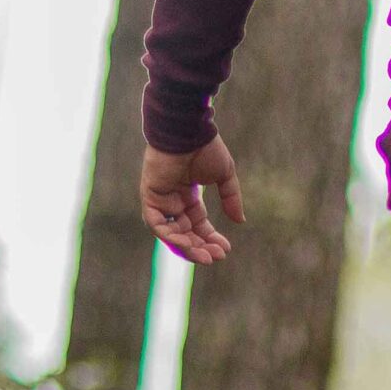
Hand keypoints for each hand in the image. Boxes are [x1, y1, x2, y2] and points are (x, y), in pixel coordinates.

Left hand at [142, 136, 243, 265]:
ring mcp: (160, 199)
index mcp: (188, 196)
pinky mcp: (149, 196)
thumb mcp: (225, 176)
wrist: (189, 132)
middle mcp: (172, 200)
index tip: (226, 249)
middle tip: (216, 257)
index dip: (211, 237)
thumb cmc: (206, 149)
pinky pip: (156, 222)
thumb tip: (240, 220)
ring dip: (186, 246)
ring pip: (170, 232)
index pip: (198, 224)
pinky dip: (170, 235)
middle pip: (184, 232)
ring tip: (204, 256)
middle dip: (200, 246)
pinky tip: (187, 243)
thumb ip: (231, 198)